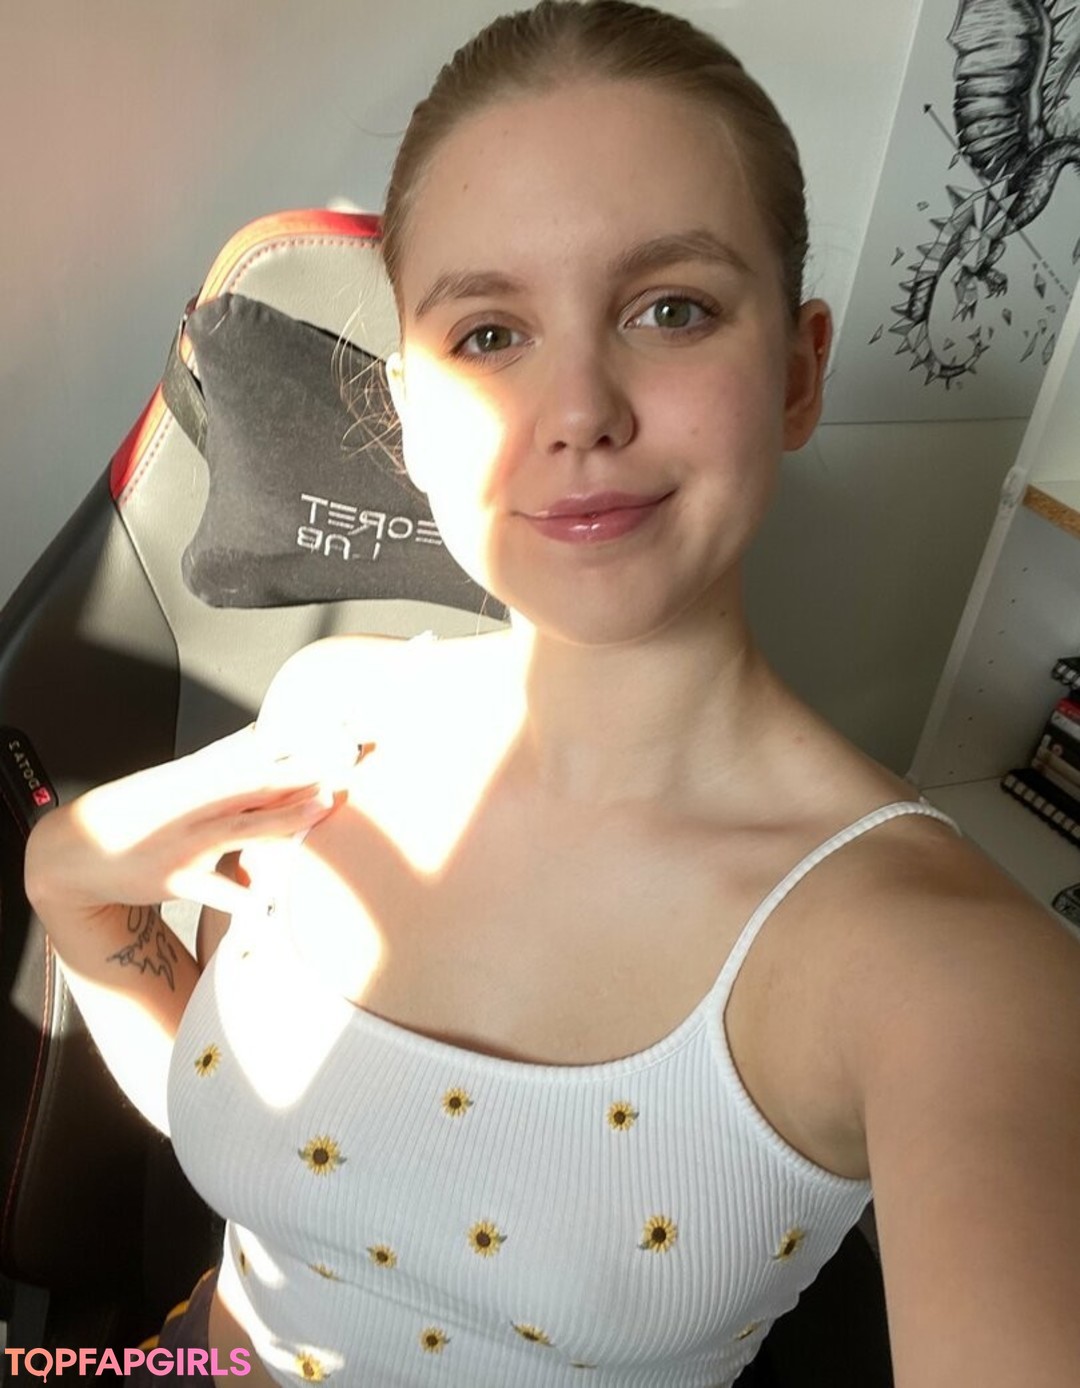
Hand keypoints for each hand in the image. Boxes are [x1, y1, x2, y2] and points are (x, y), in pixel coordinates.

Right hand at [24, 722, 368, 919]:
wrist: (75, 853)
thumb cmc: (135, 814)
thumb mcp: (174, 780)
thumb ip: (221, 761)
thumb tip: (261, 734)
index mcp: (194, 778)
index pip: (250, 755)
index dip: (291, 746)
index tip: (328, 738)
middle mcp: (194, 805)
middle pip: (253, 784)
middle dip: (299, 775)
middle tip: (340, 765)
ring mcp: (187, 842)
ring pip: (242, 829)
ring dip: (284, 818)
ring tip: (320, 808)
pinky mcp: (177, 879)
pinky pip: (217, 890)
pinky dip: (243, 896)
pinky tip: (269, 899)